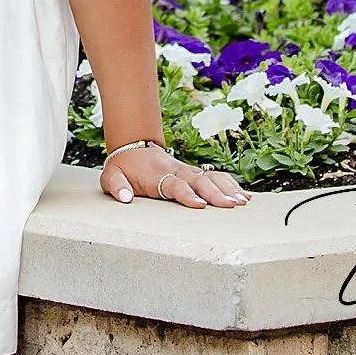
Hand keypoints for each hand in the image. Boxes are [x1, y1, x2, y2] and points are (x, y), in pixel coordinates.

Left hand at [101, 144, 249, 208]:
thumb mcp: (111, 176)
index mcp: (157, 174)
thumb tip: (125, 198)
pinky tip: (244, 195)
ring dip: (227, 188)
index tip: (200, 206)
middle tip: (230, 206)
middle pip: (199, 181)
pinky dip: (230, 184)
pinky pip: (215, 176)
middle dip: (216, 193)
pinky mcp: (193, 173)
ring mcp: (186, 171)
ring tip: (243, 202)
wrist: (132, 148)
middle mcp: (176, 171)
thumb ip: (116, 186)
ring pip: (211, 177)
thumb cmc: (123, 167)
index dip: (187, 194)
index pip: (175, 184)